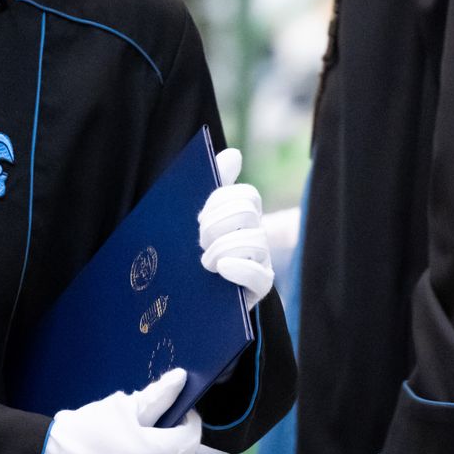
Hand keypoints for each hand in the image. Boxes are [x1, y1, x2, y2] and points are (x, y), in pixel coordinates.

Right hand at [32, 369, 201, 453]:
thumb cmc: (81, 434)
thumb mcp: (120, 406)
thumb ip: (156, 395)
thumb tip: (179, 379)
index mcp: (159, 453)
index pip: (192, 436)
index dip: (189, 420)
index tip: (179, 411)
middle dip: (175, 440)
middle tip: (156, 425)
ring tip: (136, 445)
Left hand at [198, 148, 273, 309]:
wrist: (190, 298)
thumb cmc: (198, 254)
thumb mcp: (201, 221)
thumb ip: (215, 187)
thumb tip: (234, 154)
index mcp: (246, 218)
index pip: (247, 195)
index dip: (221, 201)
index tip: (200, 216)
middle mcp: (258, 236)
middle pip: (249, 214)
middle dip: (218, 223)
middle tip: (200, 240)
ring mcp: (263, 262)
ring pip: (255, 241)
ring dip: (223, 248)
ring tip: (205, 262)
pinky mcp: (260, 288)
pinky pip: (260, 275)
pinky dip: (239, 268)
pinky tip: (221, 268)